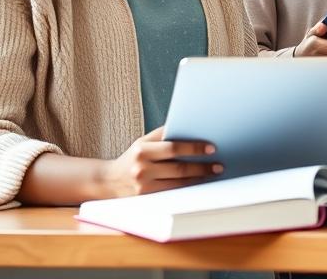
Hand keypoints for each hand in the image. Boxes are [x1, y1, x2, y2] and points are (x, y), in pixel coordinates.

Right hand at [97, 127, 220, 197]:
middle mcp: (141, 170)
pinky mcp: (146, 200)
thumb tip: (191, 126)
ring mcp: (143, 188)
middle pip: (179, 169)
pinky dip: (187, 189)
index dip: (194, 148)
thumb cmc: (132, 158)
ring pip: (178, 184)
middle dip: (202, 167)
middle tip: (218, 166)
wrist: (108, 181)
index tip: (212, 148)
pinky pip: (172, 194)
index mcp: (141, 151)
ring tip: (212, 174)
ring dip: (198, 180)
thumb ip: (163, 135)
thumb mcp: (143, 142)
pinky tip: (198, 185)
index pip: (173, 148)